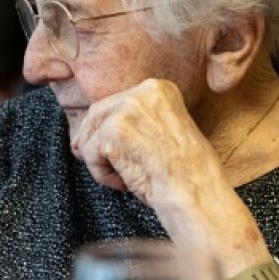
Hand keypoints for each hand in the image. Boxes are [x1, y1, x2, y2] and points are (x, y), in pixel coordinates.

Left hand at [71, 79, 270, 268]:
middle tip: (84, 157)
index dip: (104, 125)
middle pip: (97, 113)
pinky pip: (90, 153)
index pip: (117, 102)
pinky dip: (100, 174)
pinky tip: (122, 183)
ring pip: (90, 135)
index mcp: (160, 89)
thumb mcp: (164, 132)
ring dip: (98, 160)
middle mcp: (143, 92)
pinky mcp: (114, 131)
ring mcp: (127, 110)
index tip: (100, 143)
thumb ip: (137, 123)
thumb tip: (94, 129)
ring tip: (121, 178)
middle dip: (88, 138)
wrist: (194, 190)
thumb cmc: (183, 172)